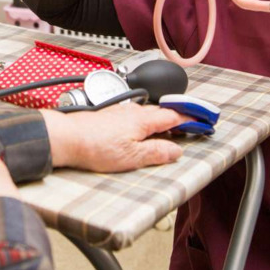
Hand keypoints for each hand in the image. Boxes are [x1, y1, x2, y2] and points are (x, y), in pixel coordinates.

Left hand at [40, 102, 186, 171]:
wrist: (67, 138)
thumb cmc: (95, 147)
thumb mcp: (132, 157)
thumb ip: (156, 152)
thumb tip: (176, 151)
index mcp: (143, 120)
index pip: (173, 116)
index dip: (189, 118)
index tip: (202, 121)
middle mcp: (133, 112)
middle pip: (161, 112)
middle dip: (177, 118)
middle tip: (190, 126)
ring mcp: (120, 112)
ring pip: (147, 114)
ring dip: (161, 120)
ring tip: (169, 130)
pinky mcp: (109, 116)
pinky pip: (134, 116)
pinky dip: (145, 122)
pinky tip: (141, 131)